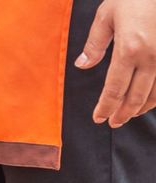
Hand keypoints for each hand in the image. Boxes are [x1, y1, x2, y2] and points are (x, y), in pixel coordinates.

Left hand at [75, 0, 155, 126]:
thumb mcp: (108, 13)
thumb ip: (94, 43)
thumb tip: (82, 66)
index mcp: (129, 49)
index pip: (114, 90)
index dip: (105, 108)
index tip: (98, 118)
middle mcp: (151, 57)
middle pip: (135, 98)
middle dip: (122, 114)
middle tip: (113, 122)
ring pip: (155, 94)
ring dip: (140, 109)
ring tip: (129, 115)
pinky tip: (149, 100)